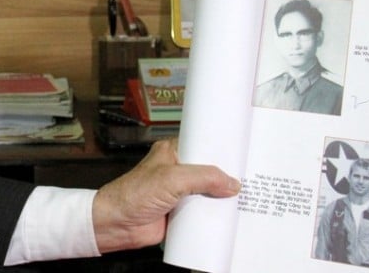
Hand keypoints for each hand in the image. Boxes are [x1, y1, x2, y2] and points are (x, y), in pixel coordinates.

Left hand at [91, 138, 240, 252]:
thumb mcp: (173, 178)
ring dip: (222, 198)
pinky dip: (215, 216)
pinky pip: (203, 213)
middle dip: (226, 176)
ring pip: (208, 193)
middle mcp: (177, 171)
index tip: (242, 153)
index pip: (202, 146)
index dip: (221, 150)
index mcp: (172, 152)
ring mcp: (179, 192)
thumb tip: (232, 183)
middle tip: (251, 178)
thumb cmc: (134, 194)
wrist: (117, 224)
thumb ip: (204, 178)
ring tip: (249, 198)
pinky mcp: (180, 212)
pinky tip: (232, 217)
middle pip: (209, 171)